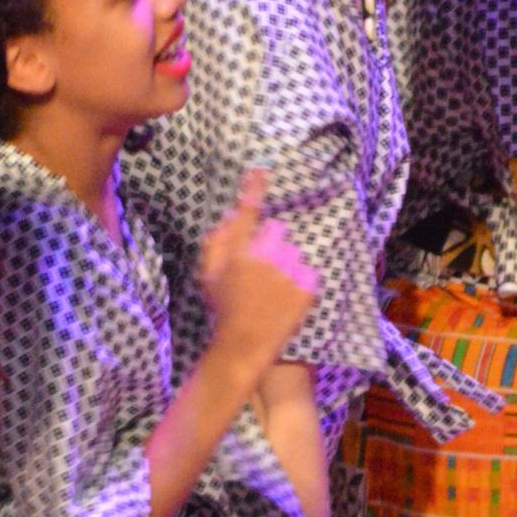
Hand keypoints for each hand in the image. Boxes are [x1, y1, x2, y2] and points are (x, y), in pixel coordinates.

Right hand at [199, 173, 319, 370]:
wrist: (245, 347)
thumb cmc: (223, 312)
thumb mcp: (208, 276)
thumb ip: (215, 243)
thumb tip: (229, 218)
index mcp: (238, 251)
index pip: (247, 212)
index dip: (253, 189)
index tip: (261, 170)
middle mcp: (265, 256)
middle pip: (277, 231)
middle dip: (272, 245)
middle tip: (261, 271)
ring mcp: (289, 271)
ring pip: (293, 253)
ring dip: (287, 266)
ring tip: (274, 292)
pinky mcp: (307, 286)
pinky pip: (308, 272)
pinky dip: (301, 283)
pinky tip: (287, 299)